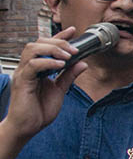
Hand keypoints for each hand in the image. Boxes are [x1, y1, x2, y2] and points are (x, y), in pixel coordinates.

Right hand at [0, 28, 85, 142]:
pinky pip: (32, 65)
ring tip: (67, 56)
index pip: (46, 46)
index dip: (59, 36)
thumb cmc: (38, 110)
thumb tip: (83, 63)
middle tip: (73, 49)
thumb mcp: (60, 90)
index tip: (73, 31)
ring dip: (52, 49)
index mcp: (36, 68)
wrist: (27, 127)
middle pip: (38, 43)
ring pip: (32, 49)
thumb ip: (69, 76)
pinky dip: (47, 62)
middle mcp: (27, 67)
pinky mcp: (22, 81)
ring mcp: (23, 73)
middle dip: (57, 42)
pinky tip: (60, 65)